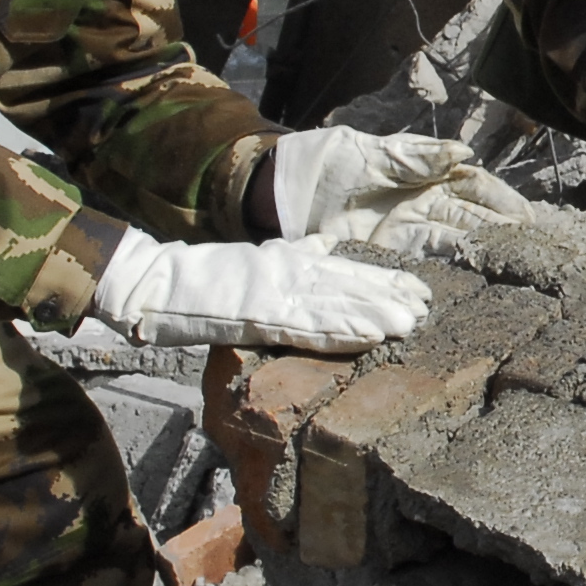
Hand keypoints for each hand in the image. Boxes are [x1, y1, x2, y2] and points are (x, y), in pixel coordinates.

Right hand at [92, 226, 429, 352]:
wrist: (158, 282)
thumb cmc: (204, 279)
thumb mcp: (258, 260)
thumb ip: (292, 255)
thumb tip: (323, 248)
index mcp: (288, 261)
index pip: (345, 270)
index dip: (383, 279)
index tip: (417, 286)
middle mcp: (288, 273)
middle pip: (349, 285)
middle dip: (389, 295)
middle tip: (427, 306)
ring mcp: (275, 294)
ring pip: (336, 304)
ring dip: (376, 314)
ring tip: (411, 324)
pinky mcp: (260, 315)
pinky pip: (307, 326)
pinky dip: (340, 332)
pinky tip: (370, 338)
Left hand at [262, 126, 528, 255]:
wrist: (294, 188)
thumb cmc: (338, 160)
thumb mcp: (380, 151)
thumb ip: (421, 156)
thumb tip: (465, 154)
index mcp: (430, 176)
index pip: (477, 188)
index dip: (503, 202)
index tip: (528, 217)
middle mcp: (428, 205)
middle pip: (474, 219)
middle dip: (504, 233)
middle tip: (533, 249)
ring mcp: (412, 231)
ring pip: (457, 242)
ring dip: (483, 253)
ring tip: (512, 265)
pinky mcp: (392, 254)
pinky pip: (428, 262)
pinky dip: (450, 269)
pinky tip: (471, 278)